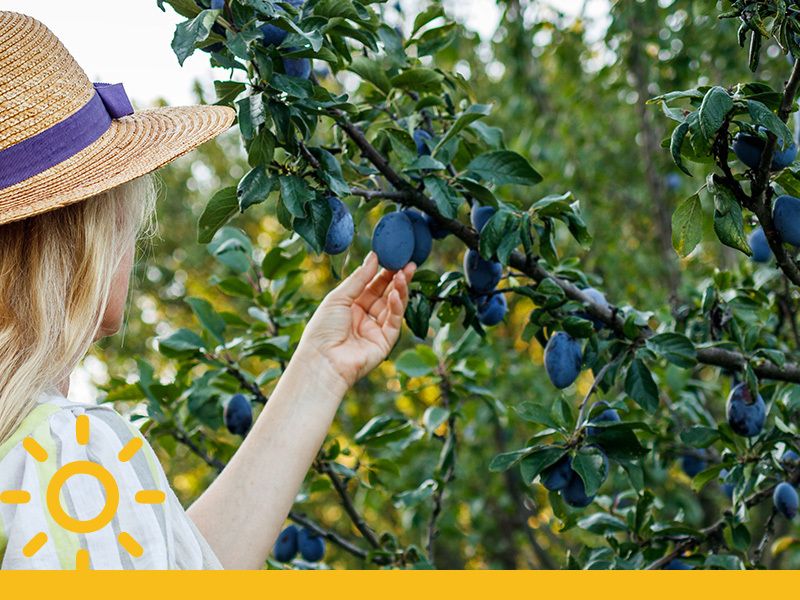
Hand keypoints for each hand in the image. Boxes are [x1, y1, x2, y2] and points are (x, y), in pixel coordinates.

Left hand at [296, 252, 415, 388]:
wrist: (322, 361)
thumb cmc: (323, 329)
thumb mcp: (338, 297)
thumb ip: (359, 278)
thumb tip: (373, 257)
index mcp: (351, 306)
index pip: (372, 285)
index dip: (383, 272)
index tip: (393, 256)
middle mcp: (365, 317)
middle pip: (385, 294)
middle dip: (397, 278)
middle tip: (409, 263)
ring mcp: (376, 330)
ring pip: (393, 306)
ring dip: (399, 289)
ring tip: (405, 273)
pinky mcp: (385, 342)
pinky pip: (393, 321)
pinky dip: (396, 306)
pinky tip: (395, 293)